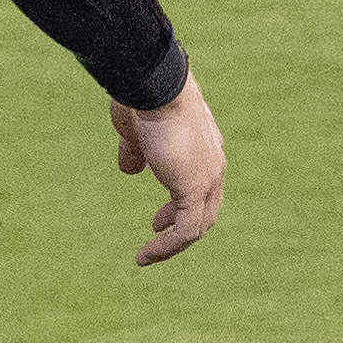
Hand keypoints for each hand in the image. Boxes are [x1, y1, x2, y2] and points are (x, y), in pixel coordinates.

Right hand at [109, 75, 225, 266]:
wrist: (155, 87)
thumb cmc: (143, 99)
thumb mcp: (135, 132)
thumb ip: (135, 152)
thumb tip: (129, 170)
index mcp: (204, 147)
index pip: (202, 184)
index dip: (180, 205)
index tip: (159, 220)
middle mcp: (213, 163)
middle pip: (206, 207)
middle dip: (180, 225)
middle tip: (157, 232)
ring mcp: (208, 177)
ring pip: (198, 225)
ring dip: (172, 245)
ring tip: (148, 256)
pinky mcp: (195, 189)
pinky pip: (186, 231)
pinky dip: (167, 247)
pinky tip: (146, 255)